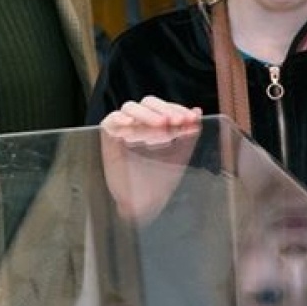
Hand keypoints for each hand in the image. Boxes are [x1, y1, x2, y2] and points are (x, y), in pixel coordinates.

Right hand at [100, 97, 202, 222]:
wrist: (146, 202)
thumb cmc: (162, 179)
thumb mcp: (180, 154)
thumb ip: (189, 134)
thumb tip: (197, 111)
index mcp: (156, 123)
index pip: (165, 106)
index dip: (178, 109)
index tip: (191, 119)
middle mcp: (139, 123)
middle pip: (148, 102)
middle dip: (165, 109)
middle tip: (177, 121)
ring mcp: (123, 129)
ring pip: (130, 107)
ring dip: (147, 114)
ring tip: (162, 125)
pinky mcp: (109, 138)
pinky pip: (110, 120)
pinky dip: (120, 119)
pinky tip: (132, 124)